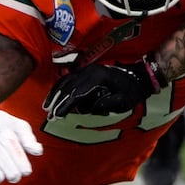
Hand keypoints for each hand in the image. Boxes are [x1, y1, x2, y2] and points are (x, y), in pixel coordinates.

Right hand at [43, 60, 162, 118]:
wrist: (138, 77)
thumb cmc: (131, 91)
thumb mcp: (123, 101)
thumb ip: (106, 105)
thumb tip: (89, 109)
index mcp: (98, 77)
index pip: (77, 92)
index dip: (66, 104)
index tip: (57, 115)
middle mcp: (90, 70)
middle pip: (68, 86)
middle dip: (58, 101)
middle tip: (50, 115)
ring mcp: (87, 69)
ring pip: (65, 81)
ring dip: (55, 94)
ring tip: (47, 107)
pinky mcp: (86, 72)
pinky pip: (69, 79)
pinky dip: (60, 88)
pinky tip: (54, 96)